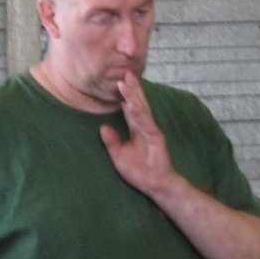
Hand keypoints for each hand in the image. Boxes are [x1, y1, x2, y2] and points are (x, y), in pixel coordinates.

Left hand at [100, 71, 177, 197]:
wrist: (154, 185)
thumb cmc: (139, 172)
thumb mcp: (118, 156)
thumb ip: (112, 142)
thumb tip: (103, 127)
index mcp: (136, 130)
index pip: (130, 109)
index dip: (124, 96)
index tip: (118, 82)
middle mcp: (144, 127)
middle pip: (137, 104)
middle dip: (131, 89)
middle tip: (125, 73)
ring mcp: (151, 131)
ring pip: (141, 110)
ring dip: (133, 96)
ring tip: (126, 83)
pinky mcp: (156, 138)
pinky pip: (146, 124)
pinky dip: (139, 114)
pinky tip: (132, 105)